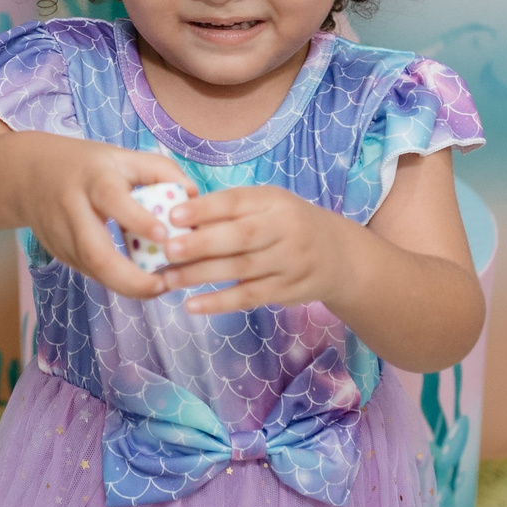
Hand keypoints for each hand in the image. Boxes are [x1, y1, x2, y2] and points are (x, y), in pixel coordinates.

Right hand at [16, 137, 189, 302]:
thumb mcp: (123, 156)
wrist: (28, 176)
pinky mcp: (58, 253)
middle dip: (130, 279)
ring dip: (126, 285)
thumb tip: (194, 197)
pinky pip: (90, 272)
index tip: (164, 236)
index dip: (138, 219)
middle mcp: (73, 209)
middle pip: (95, 253)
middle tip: (162, 286)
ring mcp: (62, 236)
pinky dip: (115, 280)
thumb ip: (161, 172)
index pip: (113, 199)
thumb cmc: (88, 166)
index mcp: (94, 179)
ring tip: (158, 288)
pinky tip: (138, 282)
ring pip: (92, 270)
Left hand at [156, 185, 353, 314]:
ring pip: (242, 269)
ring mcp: (288, 262)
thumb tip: (177, 218)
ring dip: (202, 275)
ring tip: (168, 279)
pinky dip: (219, 302)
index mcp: (274, 201)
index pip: (237, 202)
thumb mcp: (267, 205)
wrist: (338, 256)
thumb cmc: (286, 224)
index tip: (174, 215)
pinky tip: (193, 305)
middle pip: (241, 237)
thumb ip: (229, 210)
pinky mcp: (287, 290)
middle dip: (202, 243)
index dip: (205, 209)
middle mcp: (285, 229)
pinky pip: (250, 297)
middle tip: (168, 248)